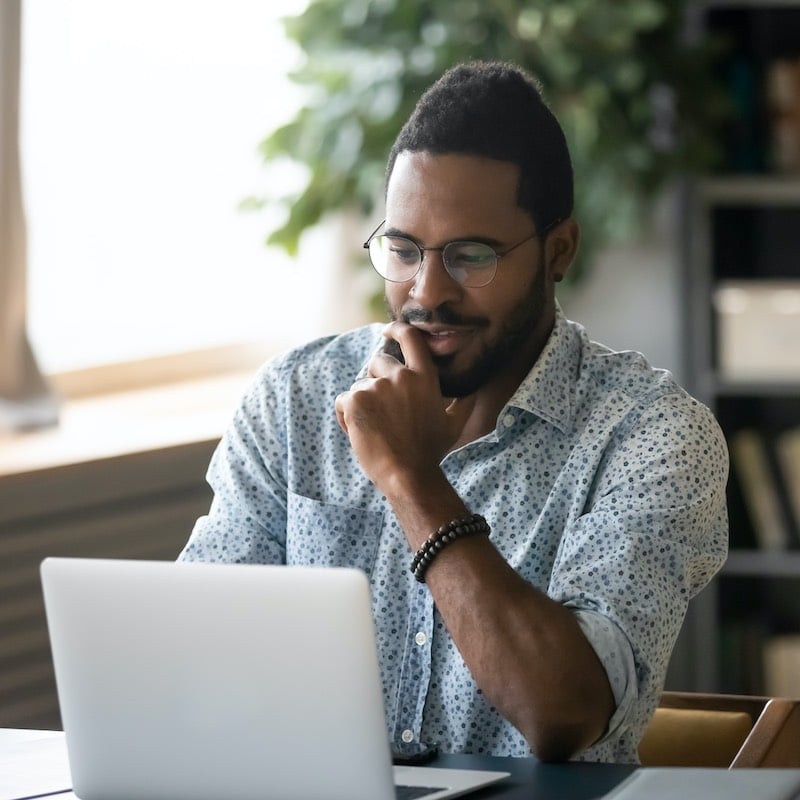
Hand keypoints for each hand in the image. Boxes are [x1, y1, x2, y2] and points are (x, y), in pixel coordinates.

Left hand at [335, 322, 473, 492]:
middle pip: (377, 362)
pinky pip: (344, 401)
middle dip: (375, 381)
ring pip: (360, 385)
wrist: (408, 474)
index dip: (397, 330)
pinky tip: (360, 434)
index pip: (411, 339)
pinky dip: (346, 417)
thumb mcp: (454, 425)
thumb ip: (464, 402)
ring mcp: (376, 387)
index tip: (388, 330)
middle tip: (383, 412)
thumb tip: (475, 391)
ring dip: (362, 404)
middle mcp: (401, 377)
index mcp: (424, 378)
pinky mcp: (356, 400)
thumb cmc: (430, 452)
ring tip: (374, 430)